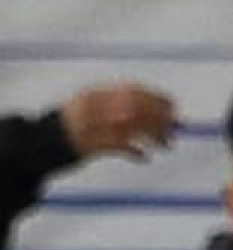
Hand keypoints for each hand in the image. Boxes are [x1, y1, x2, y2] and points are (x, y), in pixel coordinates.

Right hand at [59, 83, 176, 160]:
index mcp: (97, 94)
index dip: (157, 98)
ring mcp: (92, 125)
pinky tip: (144, 158)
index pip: (133, 91)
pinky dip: (136, 153)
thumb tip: (161, 110)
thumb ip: (120, 103)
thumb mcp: (93, 105)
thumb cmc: (73, 125)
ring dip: (155, 137)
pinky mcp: (89, 146)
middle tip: (175, 128)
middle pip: (137, 109)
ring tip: (167, 145)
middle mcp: (95, 107)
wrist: (41, 143)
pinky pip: (120, 147)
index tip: (173, 106)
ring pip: (132, 128)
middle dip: (161, 118)